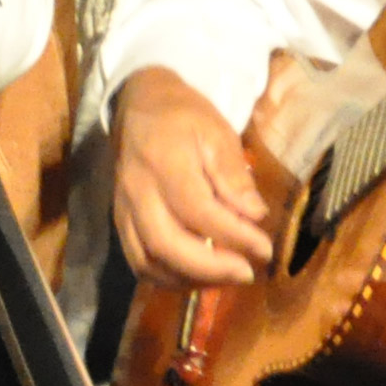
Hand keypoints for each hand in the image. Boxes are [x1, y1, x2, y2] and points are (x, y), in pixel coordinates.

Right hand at [108, 65, 273, 286]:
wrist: (138, 106)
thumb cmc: (184, 118)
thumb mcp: (217, 133)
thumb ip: (233, 175)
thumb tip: (255, 216)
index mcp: (163, 162)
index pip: (198, 211)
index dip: (234, 236)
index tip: (265, 249)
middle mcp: (138, 190)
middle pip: (166, 243)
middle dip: (210, 268)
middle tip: (247, 273)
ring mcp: (124, 208)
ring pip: (147, 260)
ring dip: (189, 279)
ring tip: (225, 278)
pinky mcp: (120, 220)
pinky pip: (138, 261)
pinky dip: (167, 278)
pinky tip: (197, 277)